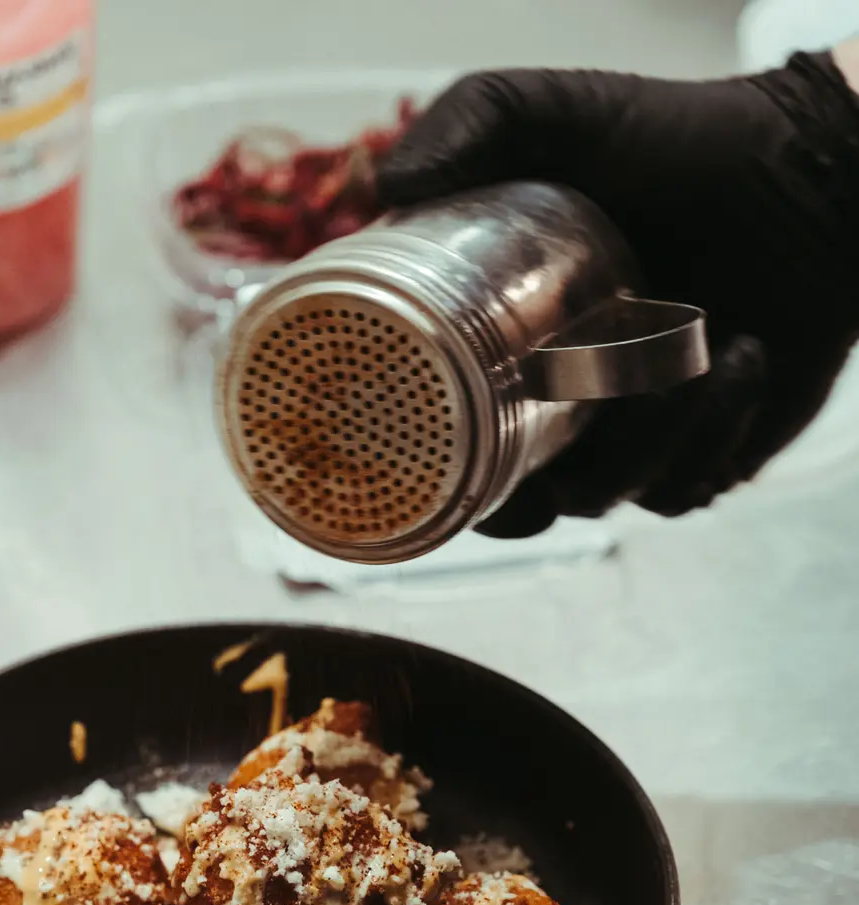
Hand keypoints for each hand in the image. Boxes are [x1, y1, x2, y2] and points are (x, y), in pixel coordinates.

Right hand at [378, 52, 858, 534]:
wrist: (809, 170)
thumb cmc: (682, 141)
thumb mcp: (564, 111)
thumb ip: (474, 119)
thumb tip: (385, 189)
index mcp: (504, 359)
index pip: (453, 454)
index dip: (447, 478)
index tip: (462, 447)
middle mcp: (559, 412)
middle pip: (520, 504)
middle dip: (545, 474)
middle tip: (586, 387)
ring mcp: (629, 443)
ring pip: (604, 497)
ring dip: (644, 436)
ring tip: (695, 343)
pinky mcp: (701, 457)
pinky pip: (684, 488)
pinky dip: (712, 430)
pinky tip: (744, 353)